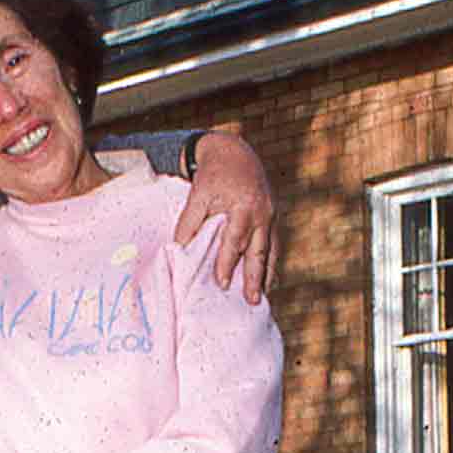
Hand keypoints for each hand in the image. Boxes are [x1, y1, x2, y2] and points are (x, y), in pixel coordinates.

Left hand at [174, 126, 278, 301]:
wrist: (236, 152)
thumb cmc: (214, 174)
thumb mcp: (198, 192)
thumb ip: (190, 220)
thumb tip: (179, 248)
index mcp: (243, 205)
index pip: (235, 239)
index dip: (227, 262)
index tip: (221, 283)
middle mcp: (262, 212)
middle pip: (258, 250)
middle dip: (254, 277)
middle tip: (251, 300)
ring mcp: (272, 215)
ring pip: (271, 250)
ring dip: (266, 275)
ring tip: (262, 299)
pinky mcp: (274, 218)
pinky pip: (274, 245)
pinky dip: (270, 263)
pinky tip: (267, 280)